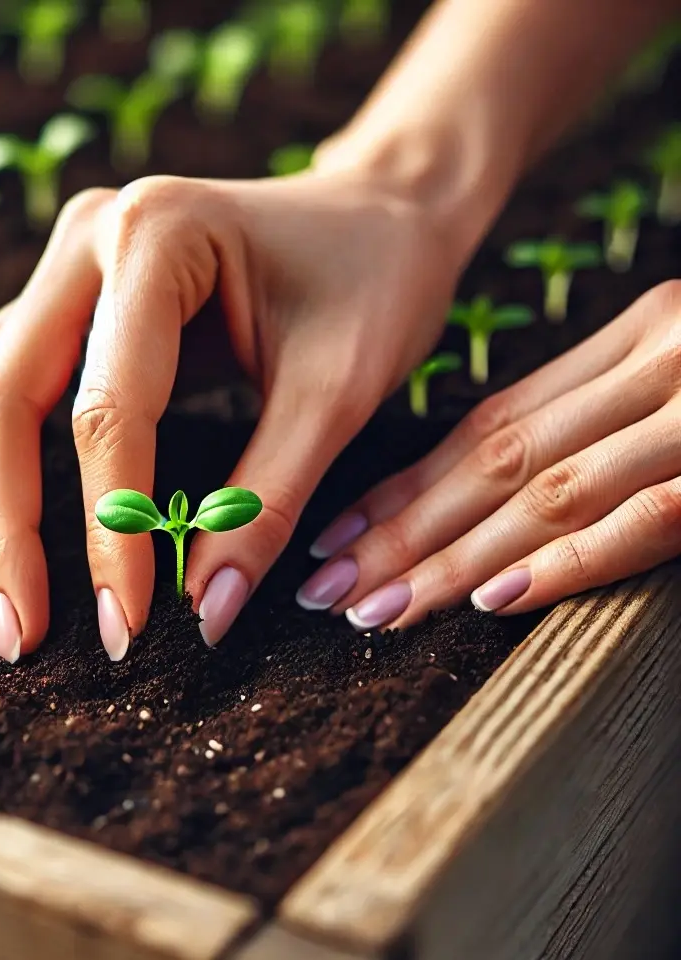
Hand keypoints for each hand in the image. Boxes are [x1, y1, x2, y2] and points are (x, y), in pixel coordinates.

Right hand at [0, 164, 461, 661]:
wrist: (380, 212)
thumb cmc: (373, 284)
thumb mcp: (337, 391)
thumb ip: (264, 501)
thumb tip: (199, 616)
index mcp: (156, 236)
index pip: (108, 409)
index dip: (108, 529)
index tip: (125, 627)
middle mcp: (88, 239)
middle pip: (5, 394)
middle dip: (6, 525)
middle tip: (20, 637)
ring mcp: (68, 266)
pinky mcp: (71, 302)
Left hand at [298, 282, 680, 627]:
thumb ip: (603, 419)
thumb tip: (498, 491)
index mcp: (635, 339)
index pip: (490, 423)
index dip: (405, 487)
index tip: (333, 536)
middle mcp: (657, 364)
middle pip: (497, 461)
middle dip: (399, 535)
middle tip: (323, 589)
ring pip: (548, 494)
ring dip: (453, 562)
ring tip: (375, 610)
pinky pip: (643, 519)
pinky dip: (563, 564)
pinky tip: (490, 601)